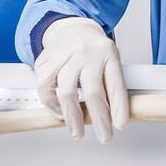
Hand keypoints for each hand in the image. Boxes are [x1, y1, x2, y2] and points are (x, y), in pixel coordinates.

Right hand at [33, 17, 129, 142]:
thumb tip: (113, 117)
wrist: (70, 28)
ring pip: (67, 93)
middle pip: (93, 92)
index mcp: (108, 53)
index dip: (118, 107)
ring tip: (78, 132)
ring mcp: (65, 57)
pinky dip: (53, 106)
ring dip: (73, 119)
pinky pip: (46, 90)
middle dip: (99, 120)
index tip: (120, 125)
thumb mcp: (110, 59)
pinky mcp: (46, 62)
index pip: (116, 84)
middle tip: (104, 137)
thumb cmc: (93, 49)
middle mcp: (87, 54)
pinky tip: (61, 114)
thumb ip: (110, 84)